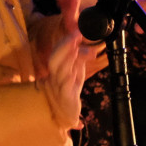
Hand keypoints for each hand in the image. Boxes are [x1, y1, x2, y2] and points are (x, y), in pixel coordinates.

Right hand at [41, 12, 87, 130]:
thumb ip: (81, 58)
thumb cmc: (69, 88)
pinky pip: (64, 89)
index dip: (65, 42)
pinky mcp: (66, 98)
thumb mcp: (76, 70)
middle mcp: (55, 76)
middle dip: (64, 47)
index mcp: (57, 68)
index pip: (57, 52)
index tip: (77, 32)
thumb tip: (91, 50)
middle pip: (53, 60)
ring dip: (67, 60)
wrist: (64, 112)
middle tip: (75, 37)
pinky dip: (68, 81)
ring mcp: (59, 87)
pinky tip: (73, 75)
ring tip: (75, 50)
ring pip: (58, 73)